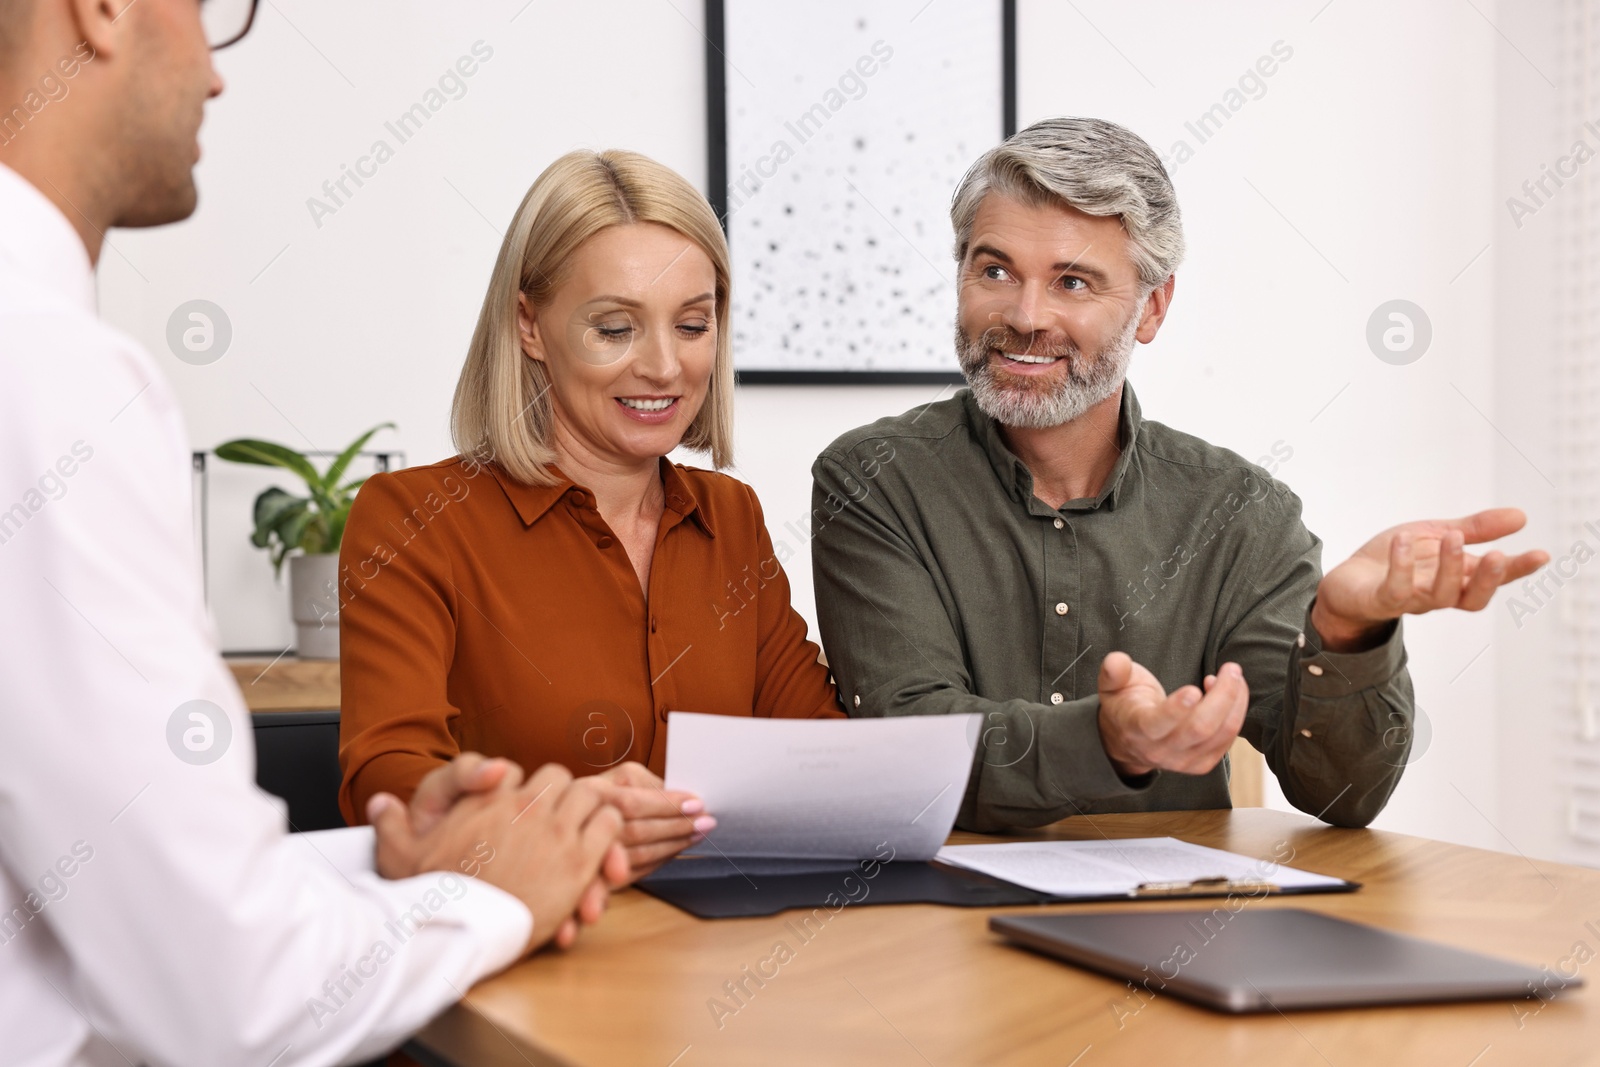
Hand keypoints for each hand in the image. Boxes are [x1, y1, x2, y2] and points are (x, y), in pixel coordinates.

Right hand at [370, 763, 625, 954]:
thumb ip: (391, 825)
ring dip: (589, 808)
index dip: (521, 789)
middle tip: (560, 816)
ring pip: (589, 794)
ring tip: (584, 828)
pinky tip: (601, 849)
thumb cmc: (433, 897)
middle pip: (558, 777)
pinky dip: (609, 830)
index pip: (515, 772)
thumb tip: (380, 803)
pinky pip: (609, 824)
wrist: (461, 932)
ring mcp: (555, 832)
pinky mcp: (579, 860)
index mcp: (486, 802)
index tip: (521, 806)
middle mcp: (523, 808)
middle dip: (560, 794)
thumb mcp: (399, 856)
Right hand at [592, 761, 712, 882]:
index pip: (632, 802)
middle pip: (636, 831)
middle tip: (706, 822)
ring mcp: (587, 856)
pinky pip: (634, 873)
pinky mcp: (597, 878)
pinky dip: (659, 862)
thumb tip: (685, 797)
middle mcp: (584, 825)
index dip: (667, 805)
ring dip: (673, 846)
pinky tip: (675, 851)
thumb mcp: (618, 779)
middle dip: (676, 827)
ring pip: (637, 855)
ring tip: (698, 835)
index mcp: (589, 794)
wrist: (565, 828)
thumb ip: (646, 785)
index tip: (697, 804)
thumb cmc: (603, 797)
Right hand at [1096, 652, 1249, 777]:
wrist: (1128, 739)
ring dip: (1235, 702)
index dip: (1176, 709)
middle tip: (1231, 669)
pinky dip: (1235, 714)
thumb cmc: (1125, 704)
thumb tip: (1116, 661)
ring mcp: (1182, 762)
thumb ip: (1113, 671)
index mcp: (1136, 729)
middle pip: (1199, 729)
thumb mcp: (1111, 685)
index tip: (1193, 689)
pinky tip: (1229, 693)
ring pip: (1219, 735)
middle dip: (1222, 697)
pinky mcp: (1201, 764)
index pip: (1156, 724)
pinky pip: (1227, 741)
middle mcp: (1159, 751)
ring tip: (1233, 675)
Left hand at [1313, 508, 1549, 650]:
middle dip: (1487, 578)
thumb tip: (1521, 517)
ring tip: (1452, 537)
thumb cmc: (1395, 560)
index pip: (1493, 577)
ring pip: (1439, 595)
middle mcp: (1438, 593)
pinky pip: (1395, 589)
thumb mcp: (1436, 535)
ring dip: (1448, 567)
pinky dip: (1402, 565)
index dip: (1517, 569)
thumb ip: (1474, 529)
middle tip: (1496, 555)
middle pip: (1472, 597)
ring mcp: (1410, 600)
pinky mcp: (1381, 600)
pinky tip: (1404, 540)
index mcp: (1457, 577)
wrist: (1347, 582)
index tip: (1541, 555)